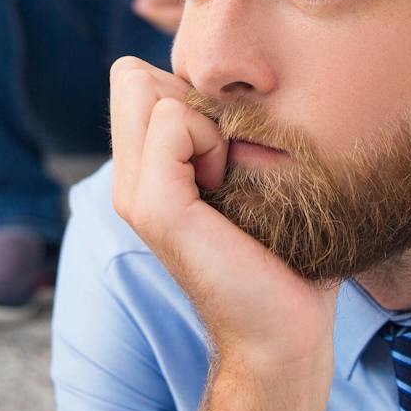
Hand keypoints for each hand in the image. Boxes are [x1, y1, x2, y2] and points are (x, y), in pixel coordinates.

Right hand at [107, 58, 339, 372]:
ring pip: (148, 89)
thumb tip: (232, 88)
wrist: (282, 333)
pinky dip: (211, 139)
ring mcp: (132, 193)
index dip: (186, 92)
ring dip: (205, 119)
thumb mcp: (247, 177)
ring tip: (229, 176)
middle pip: (131, 77)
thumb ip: (222, 133)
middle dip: (190, 98)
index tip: (226, 147)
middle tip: (227, 161)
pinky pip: (172, 119)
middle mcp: (128, 180)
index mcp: (144, 173)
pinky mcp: (153, 206)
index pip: (134, 79)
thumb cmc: (282, 256)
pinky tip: (227, 186)